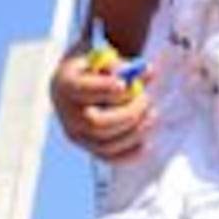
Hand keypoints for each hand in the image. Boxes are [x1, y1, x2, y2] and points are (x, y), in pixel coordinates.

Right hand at [51, 44, 152, 161]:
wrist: (76, 89)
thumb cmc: (94, 70)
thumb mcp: (104, 59)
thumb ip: (124, 65)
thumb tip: (148, 71)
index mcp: (66, 84)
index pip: (82, 89)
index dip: (103, 89)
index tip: (124, 84)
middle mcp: (67, 114)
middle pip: (96, 122)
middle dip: (127, 113)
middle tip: (146, 100)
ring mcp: (78, 135)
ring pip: (106, 144)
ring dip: (134, 132)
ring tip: (151, 115)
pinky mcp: (89, 149)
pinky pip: (110, 159)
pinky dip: (131, 154)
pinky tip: (146, 142)